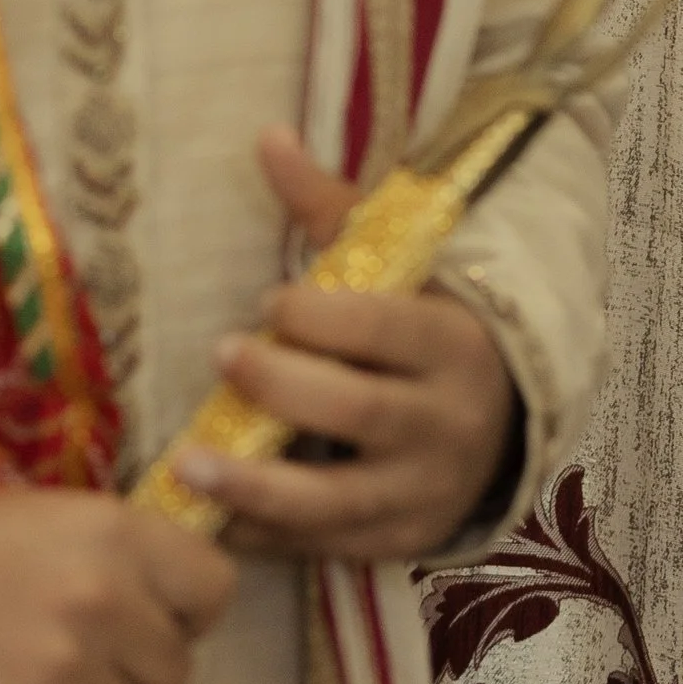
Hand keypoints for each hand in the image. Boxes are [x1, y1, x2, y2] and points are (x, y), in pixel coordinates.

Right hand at [0, 486, 235, 683]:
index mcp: (115, 533)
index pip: (214, 590)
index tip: (142, 611)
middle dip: (129, 665)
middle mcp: (104, 601)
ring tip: (20, 677)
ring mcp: (66, 672)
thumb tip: (169, 608)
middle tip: (65, 647)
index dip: (181, 608)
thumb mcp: (46, 516)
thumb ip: (115, 557)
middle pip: (174, 668)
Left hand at [175, 129, 516, 561]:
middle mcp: (448, 423)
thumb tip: (268, 136)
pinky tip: (210, 518)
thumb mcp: (394, 269)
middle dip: (282, 385)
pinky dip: (266, 535)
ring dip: (256, 485)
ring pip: (338, 498)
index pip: (385, 329)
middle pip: (359, 409)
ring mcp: (425, 492)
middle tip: (221, 354)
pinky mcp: (399, 542)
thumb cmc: (420, 330)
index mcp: (453, 344)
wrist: (496, 423)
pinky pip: (325, 547)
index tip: (269, 301)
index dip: (322, 317)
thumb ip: (329, 209)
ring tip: (186, 463)